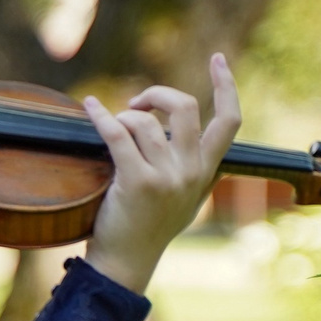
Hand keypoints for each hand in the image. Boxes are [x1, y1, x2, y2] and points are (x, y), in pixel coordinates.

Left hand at [80, 51, 243, 294]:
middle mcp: (191, 172)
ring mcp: (167, 178)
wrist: (127, 262)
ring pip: (146, 122)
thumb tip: (178, 131)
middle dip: (158, 94)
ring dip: (123, 117)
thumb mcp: (184, 196)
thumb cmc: (148, 226)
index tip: (217, 59)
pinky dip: (101, 117)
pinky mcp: (138, 183)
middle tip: (137, 103)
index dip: (226, 85)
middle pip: (186, 107)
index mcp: (206, 171)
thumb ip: (190, 165)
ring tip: (110, 130)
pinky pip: (118, 135)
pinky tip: (90, 108)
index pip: (230, 121)